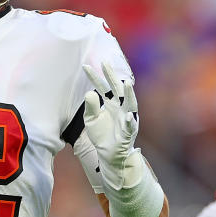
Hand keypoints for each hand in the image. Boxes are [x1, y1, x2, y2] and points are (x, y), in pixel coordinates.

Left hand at [82, 62, 140, 189]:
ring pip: (130, 104)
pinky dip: (130, 121)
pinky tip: (127, 115)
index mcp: (110, 103)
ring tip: (126, 84)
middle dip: (112, 76)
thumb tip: (90, 92)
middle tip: (105, 62)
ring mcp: (126, 119)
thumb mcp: (91, 120)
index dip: (95, 77)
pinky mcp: (128, 132)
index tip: (85, 66)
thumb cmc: (101, 135)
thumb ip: (90, 107)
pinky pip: (130, 126)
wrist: (108, 154)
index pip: (103, 87)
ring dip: (129, 95)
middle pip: (117, 89)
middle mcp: (120, 108)